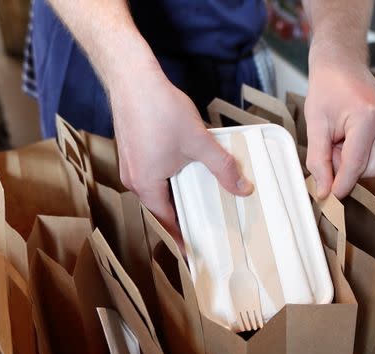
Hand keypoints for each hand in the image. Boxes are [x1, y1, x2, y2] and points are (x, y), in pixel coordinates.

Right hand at [108, 64, 252, 237]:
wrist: (132, 77)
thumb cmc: (159, 110)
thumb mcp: (199, 143)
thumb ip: (223, 168)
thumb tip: (243, 188)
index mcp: (146, 185)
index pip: (165, 222)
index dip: (180, 238)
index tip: (192, 255)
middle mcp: (134, 178)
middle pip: (160, 208)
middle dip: (180, 219)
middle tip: (201, 229)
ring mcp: (131, 163)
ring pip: (156, 190)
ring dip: (175, 197)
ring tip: (197, 202)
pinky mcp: (134, 149)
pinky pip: (153, 174)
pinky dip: (169, 179)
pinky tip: (186, 171)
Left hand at [305, 51, 374, 198]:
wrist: (342, 63)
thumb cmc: (326, 88)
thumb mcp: (315, 125)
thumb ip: (318, 161)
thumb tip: (324, 191)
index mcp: (368, 117)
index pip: (355, 165)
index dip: (341, 184)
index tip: (328, 196)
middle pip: (371, 170)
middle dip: (349, 169)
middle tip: (332, 150)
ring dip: (357, 161)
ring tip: (342, 139)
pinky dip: (366, 152)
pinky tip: (353, 136)